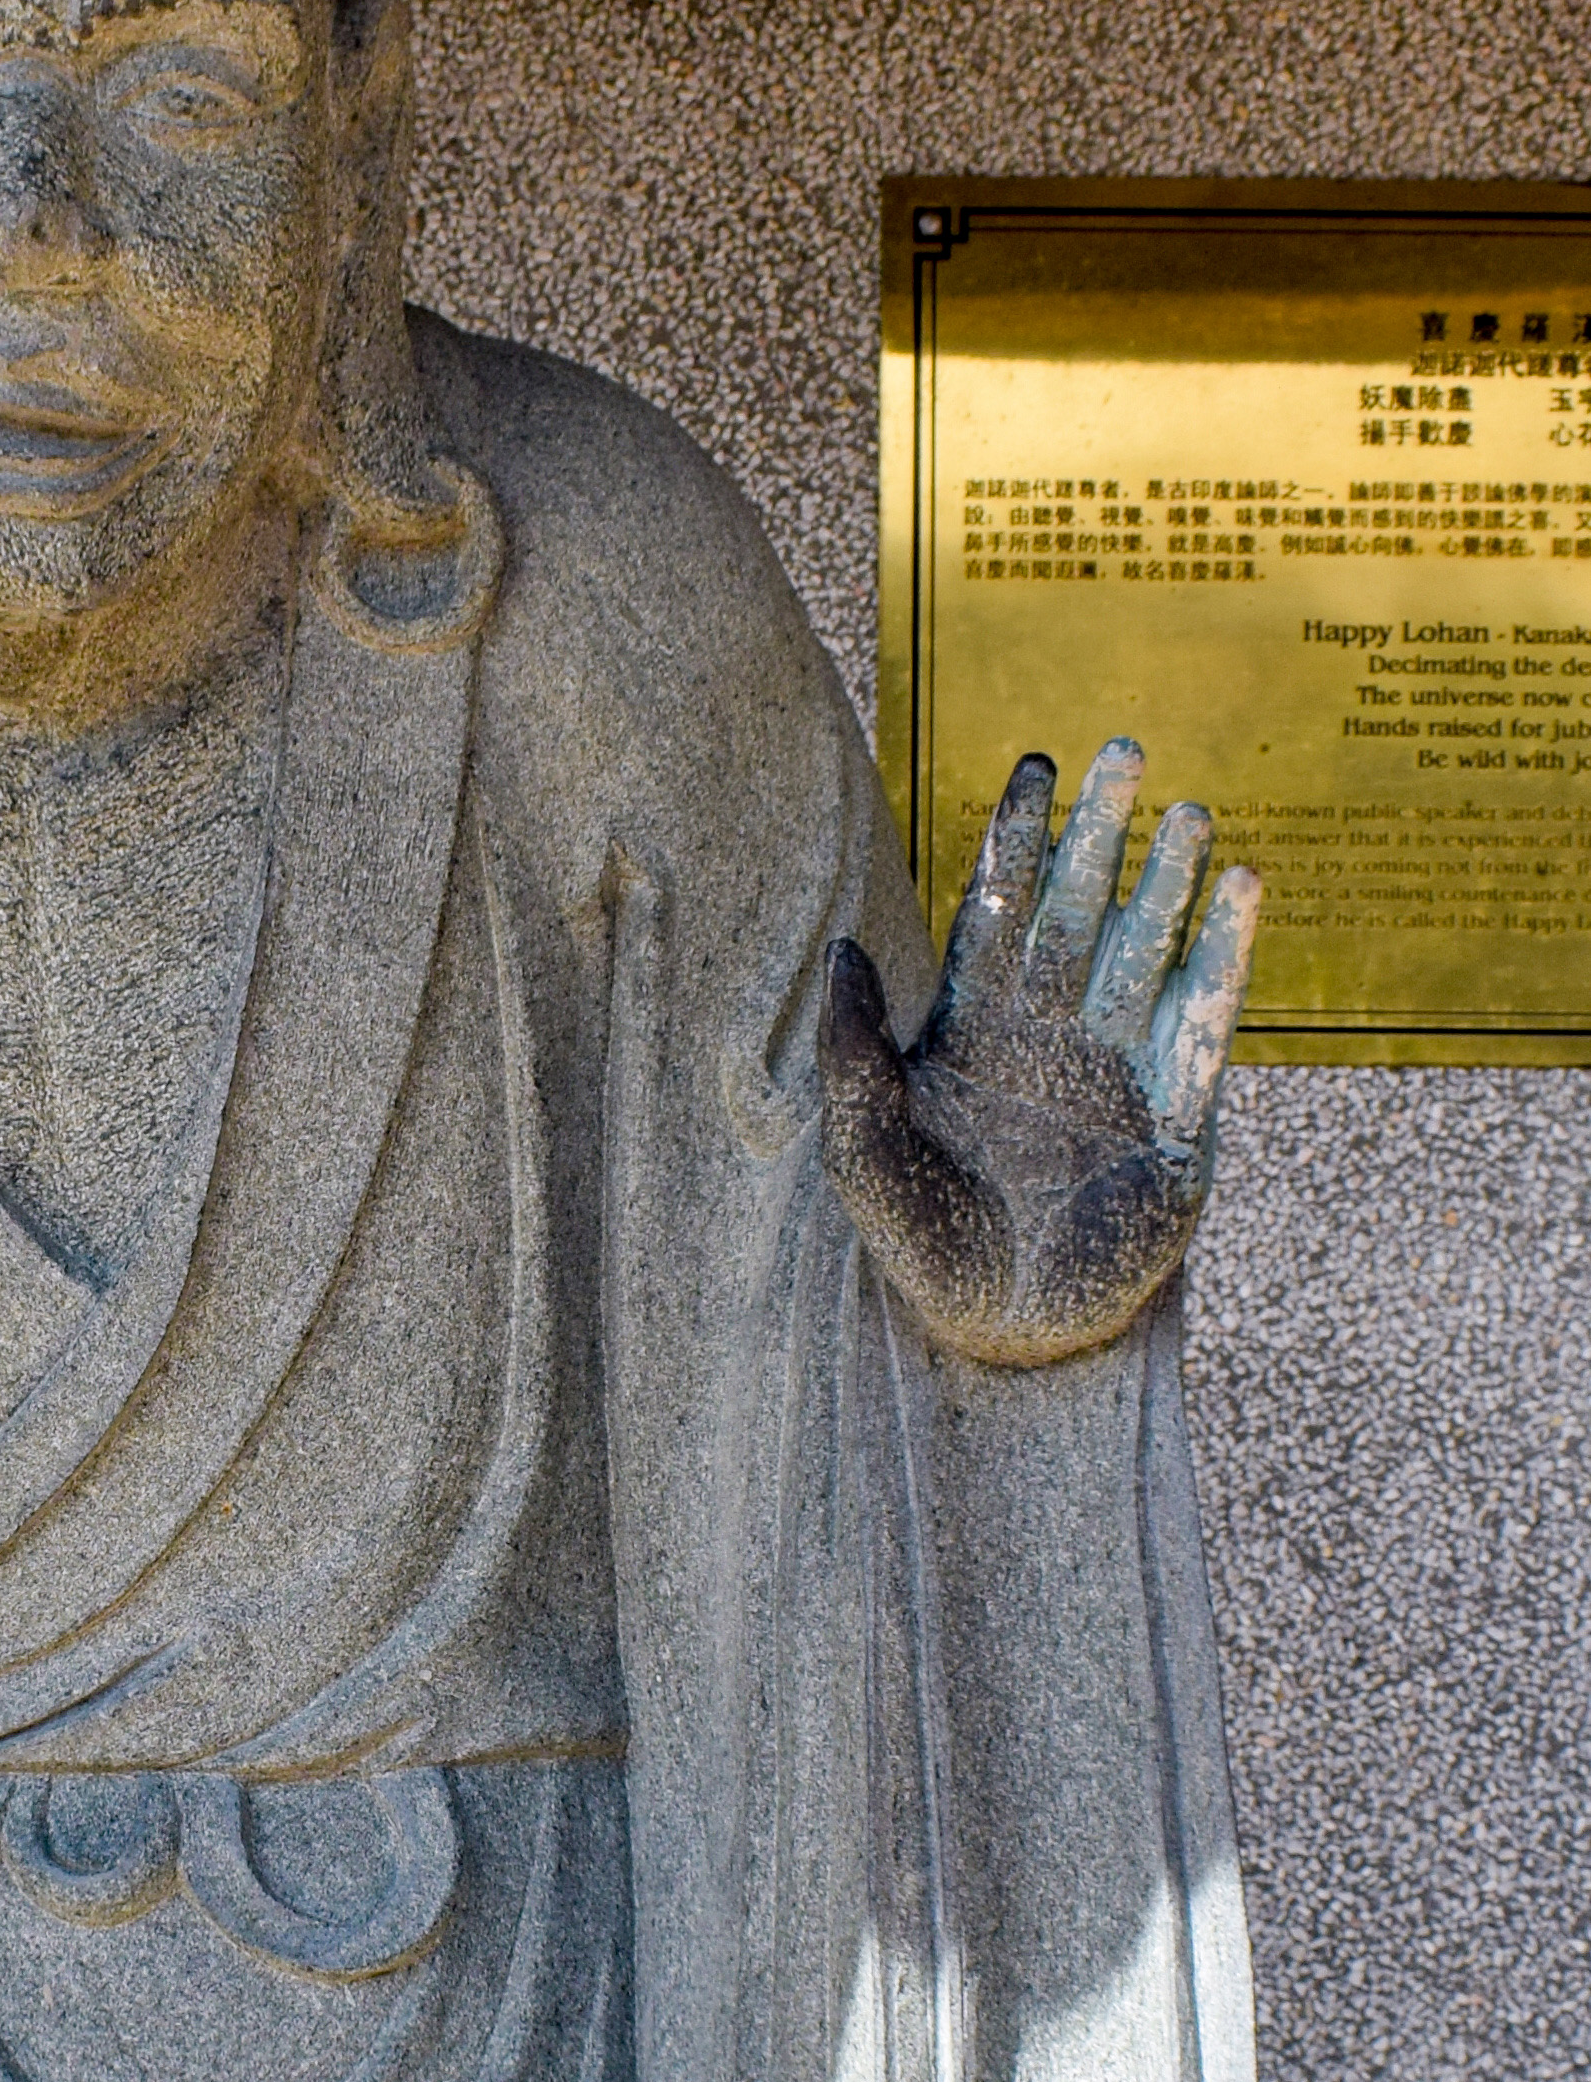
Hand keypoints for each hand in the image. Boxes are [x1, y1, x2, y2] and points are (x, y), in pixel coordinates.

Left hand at [819, 742, 1258, 1367]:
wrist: (999, 1330)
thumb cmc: (920, 1241)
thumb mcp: (863, 1145)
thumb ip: (853, 1050)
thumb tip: (840, 945)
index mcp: (972, 1030)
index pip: (999, 913)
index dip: (1017, 841)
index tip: (1033, 765)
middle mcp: (1049, 1036)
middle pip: (1079, 912)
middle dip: (1098, 836)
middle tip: (1121, 751)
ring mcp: (1116, 1070)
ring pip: (1146, 951)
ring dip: (1167, 882)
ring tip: (1186, 808)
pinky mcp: (1176, 1118)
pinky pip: (1205, 1022)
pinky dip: (1224, 958)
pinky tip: (1241, 891)